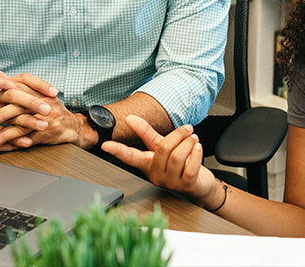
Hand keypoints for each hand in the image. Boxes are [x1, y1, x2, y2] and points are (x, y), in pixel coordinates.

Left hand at [0, 72, 95, 150]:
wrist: (72, 126)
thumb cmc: (51, 109)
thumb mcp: (36, 93)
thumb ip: (15, 84)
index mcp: (37, 92)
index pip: (19, 84)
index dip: (2, 83)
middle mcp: (42, 103)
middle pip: (18, 106)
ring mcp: (44, 118)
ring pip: (20, 125)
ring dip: (1, 134)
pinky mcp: (45, 133)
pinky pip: (25, 139)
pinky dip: (10, 144)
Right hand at [102, 115, 217, 206]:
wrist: (198, 183)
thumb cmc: (179, 164)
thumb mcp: (160, 146)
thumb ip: (146, 133)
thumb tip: (130, 118)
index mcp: (148, 164)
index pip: (130, 157)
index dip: (118, 150)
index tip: (105, 145)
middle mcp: (156, 175)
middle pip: (164, 148)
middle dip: (179, 134)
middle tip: (188, 129)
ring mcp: (170, 182)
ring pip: (178, 155)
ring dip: (189, 142)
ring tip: (193, 140)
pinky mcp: (186, 185)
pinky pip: (190, 165)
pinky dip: (196, 153)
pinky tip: (198, 149)